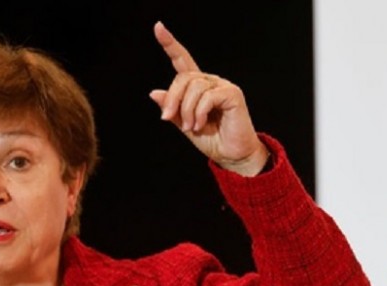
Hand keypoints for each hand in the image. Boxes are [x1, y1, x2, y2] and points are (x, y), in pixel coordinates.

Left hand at [149, 21, 268, 175]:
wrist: (232, 155)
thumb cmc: (212, 139)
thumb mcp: (184, 124)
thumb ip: (172, 109)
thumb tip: (154, 93)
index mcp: (198, 86)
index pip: (182, 60)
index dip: (170, 44)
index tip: (158, 28)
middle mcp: (210, 82)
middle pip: (184, 77)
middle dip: (172, 98)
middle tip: (168, 118)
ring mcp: (222, 86)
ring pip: (194, 87)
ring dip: (187, 110)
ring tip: (192, 126)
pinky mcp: (232, 94)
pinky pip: (208, 96)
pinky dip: (200, 112)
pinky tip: (200, 125)